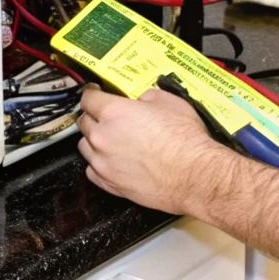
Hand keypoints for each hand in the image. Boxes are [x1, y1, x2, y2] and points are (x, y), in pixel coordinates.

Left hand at [76, 85, 231, 213]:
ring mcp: (104, 163)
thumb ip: (147, 98)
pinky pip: (92, 171)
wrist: (195, 175)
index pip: (88, 98)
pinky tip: (112, 161)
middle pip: (83, 123)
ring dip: (94, 142)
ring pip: (85, 147)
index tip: (94, 94)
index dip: (92, 94)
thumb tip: (142, 101)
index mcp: (114, 112)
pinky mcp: (110, 185)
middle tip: (105, 117)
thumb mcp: (169, 102)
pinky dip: (99, 165)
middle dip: (93, 117)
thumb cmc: (185, 142)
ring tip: (110, 141)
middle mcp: (103, 137)